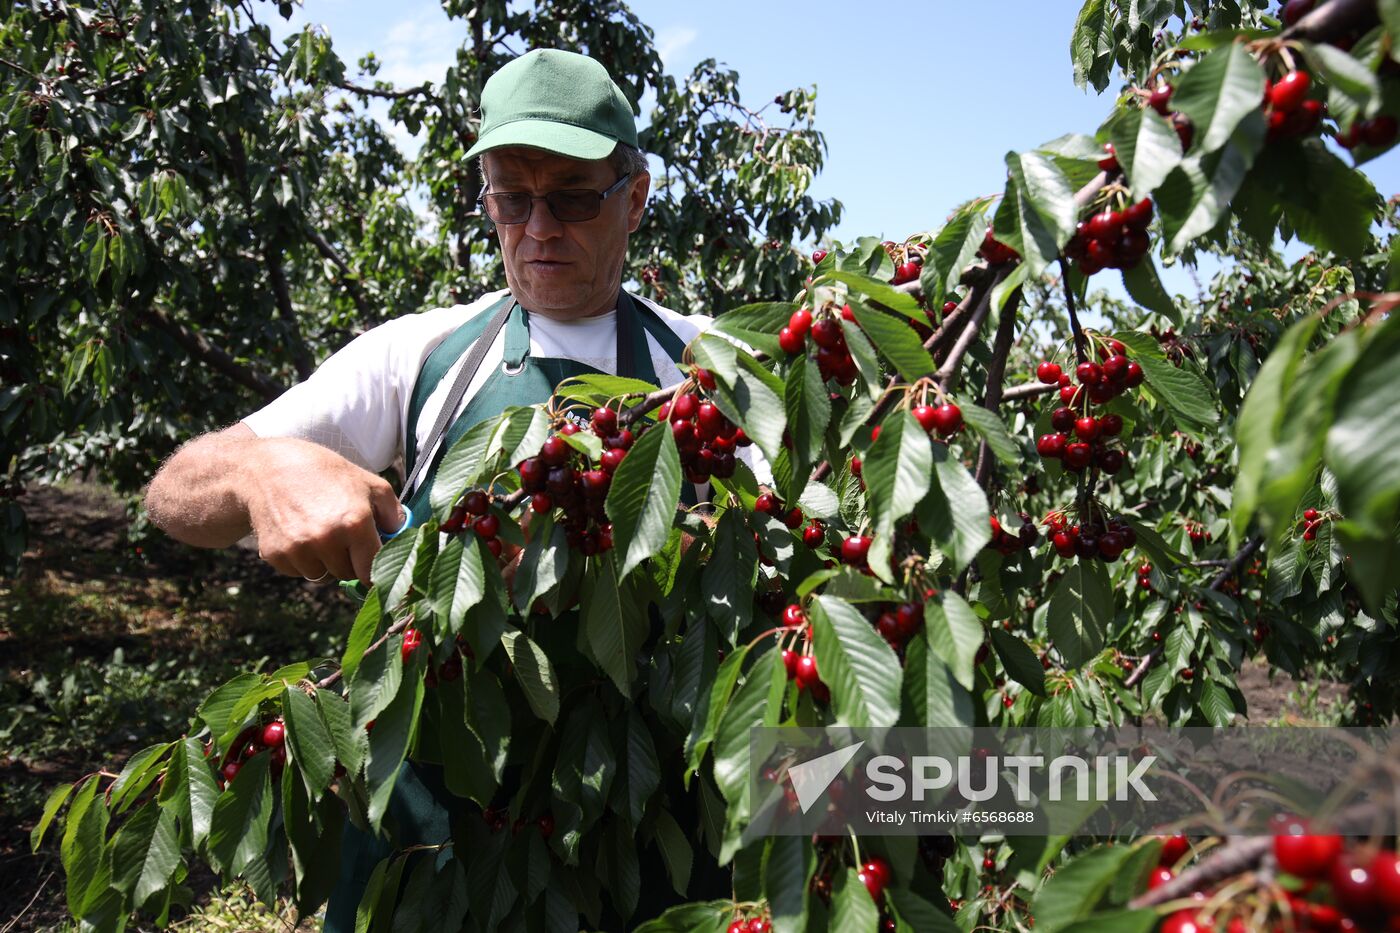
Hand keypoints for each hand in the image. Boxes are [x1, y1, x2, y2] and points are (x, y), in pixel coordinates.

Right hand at [243, 438, 403, 585]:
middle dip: (351, 561)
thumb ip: (393, 512)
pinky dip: (302, 561)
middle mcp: (326, 540)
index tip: (375, 566)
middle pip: (349, 574)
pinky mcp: (276, 555)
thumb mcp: (368, 482)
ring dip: (326, 562)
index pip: (373, 571)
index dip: (376, 570)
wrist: (267, 468)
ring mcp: (299, 549)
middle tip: (344, 537)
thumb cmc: (324, 472)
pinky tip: (299, 534)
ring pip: (323, 576)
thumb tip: (404, 537)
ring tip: (320, 532)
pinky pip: (299, 572)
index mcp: (354, 523)